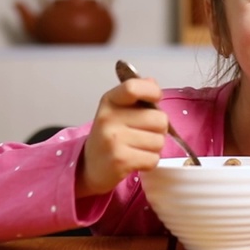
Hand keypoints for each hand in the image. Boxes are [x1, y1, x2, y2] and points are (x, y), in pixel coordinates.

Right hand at [76, 76, 168, 196]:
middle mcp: (109, 118)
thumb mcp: (117, 110)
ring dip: (154, 148)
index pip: (133, 87)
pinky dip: (149, 162)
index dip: (152, 91)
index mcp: (110, 100)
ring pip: (159, 141)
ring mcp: (113, 139)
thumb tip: (152, 82)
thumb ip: (136, 95)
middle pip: (159, 119)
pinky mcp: (120, 160)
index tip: (156, 98)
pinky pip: (153, 159)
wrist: (90, 166)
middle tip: (144, 133)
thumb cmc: (110, 135)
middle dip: (159, 129)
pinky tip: (136, 160)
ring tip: (137, 148)